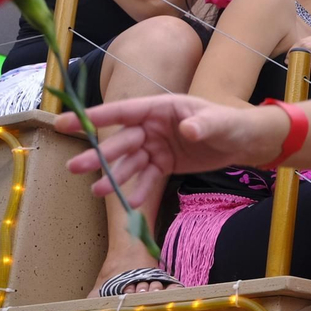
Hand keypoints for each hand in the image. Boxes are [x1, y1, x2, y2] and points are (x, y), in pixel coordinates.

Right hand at [57, 95, 285, 203]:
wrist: (245, 142)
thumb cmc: (232, 123)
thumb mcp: (220, 123)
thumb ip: (203, 125)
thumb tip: (187, 128)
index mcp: (161, 108)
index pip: (124, 111)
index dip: (95, 116)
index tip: (66, 123)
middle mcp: (154, 126)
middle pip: (122, 140)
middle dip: (99, 154)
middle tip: (75, 168)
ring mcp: (157, 145)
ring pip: (131, 162)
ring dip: (113, 176)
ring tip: (96, 191)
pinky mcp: (165, 163)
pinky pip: (148, 177)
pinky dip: (139, 189)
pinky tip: (129, 203)